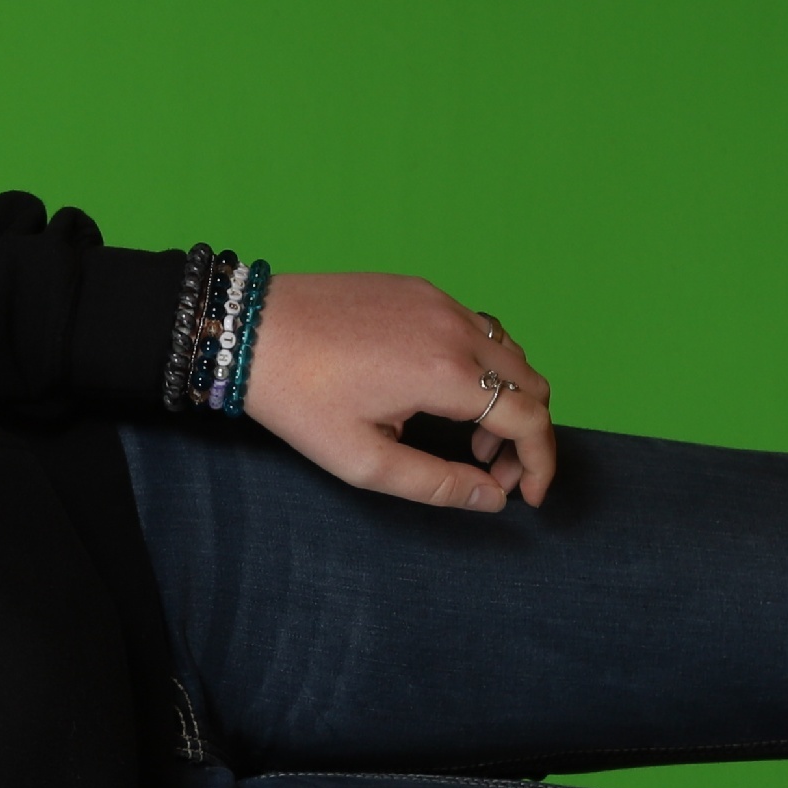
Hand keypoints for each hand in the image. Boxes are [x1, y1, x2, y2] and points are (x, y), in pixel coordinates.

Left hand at [240, 272, 558, 509]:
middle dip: (526, 435)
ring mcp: (439, 302)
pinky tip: (445, 394)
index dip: (540, 463)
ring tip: (469, 438)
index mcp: (446, 373)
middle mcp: (455, 329)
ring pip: (510, 354)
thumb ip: (436, 485)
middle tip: (493, 472)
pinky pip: (478, 328)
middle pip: (532, 384)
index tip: (528, 496)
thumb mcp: (362, 460)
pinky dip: (484, 367)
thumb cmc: (296, 397)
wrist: (247, 329)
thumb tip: (491, 498)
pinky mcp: (420, 289)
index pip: (529, 419)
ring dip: (507, 399)